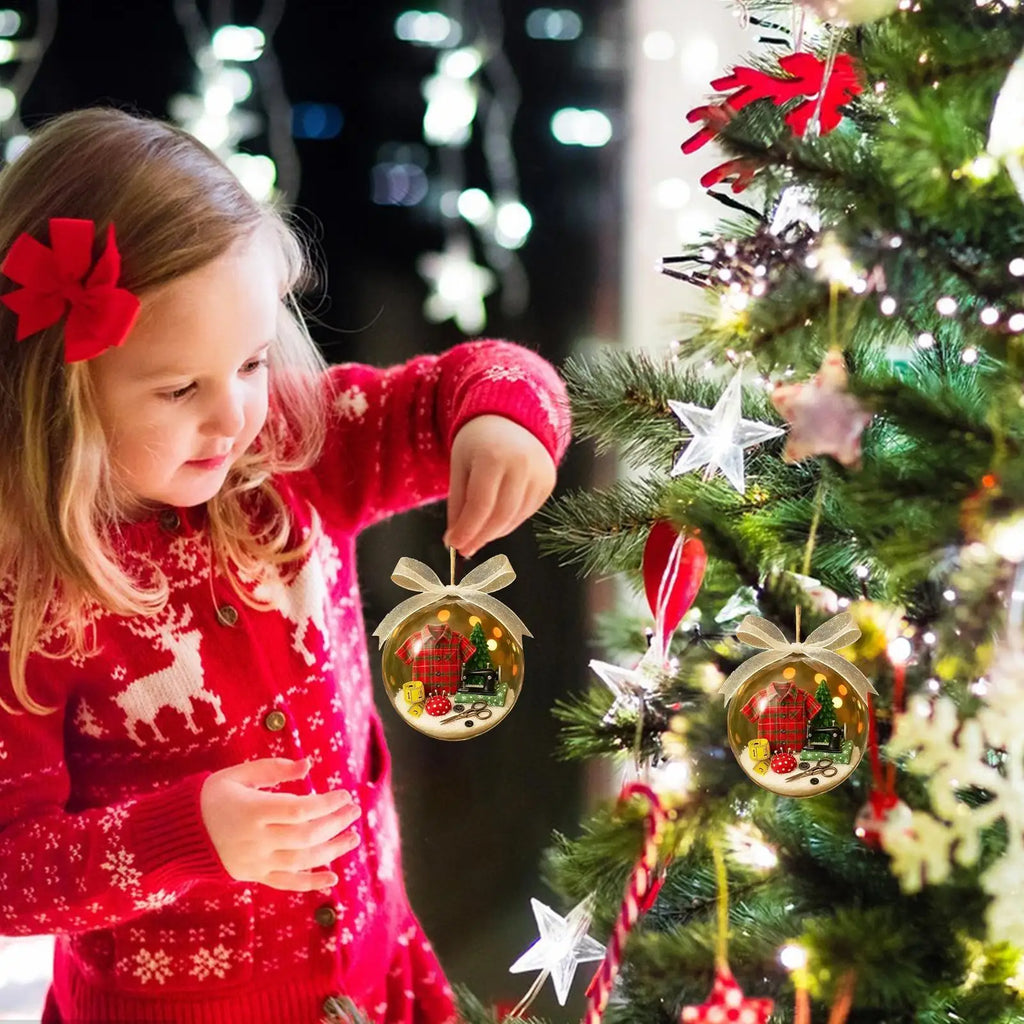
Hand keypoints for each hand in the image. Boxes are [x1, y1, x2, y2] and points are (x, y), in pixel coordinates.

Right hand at [200, 757, 359, 891]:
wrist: (178, 835)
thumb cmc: (210, 797)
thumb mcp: (237, 775)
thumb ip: (273, 769)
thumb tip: (308, 765)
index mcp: (253, 811)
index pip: (299, 810)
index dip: (326, 804)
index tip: (344, 794)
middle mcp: (257, 840)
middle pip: (306, 835)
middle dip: (335, 823)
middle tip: (354, 812)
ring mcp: (256, 861)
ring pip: (302, 860)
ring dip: (332, 850)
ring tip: (353, 837)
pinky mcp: (254, 876)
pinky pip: (286, 882)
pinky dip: (310, 882)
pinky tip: (333, 877)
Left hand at [444, 414, 556, 557]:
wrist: (511, 420)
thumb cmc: (478, 443)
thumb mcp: (460, 466)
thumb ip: (458, 504)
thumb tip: (455, 542)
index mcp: (493, 456)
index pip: (480, 505)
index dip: (467, 530)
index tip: (454, 545)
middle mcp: (522, 464)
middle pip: (500, 516)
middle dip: (480, 537)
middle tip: (464, 548)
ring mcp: (539, 474)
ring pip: (514, 518)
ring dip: (493, 532)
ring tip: (477, 534)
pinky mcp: (548, 482)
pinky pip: (526, 512)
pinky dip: (508, 523)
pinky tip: (495, 521)